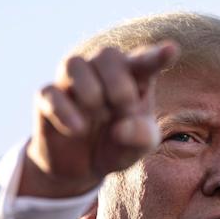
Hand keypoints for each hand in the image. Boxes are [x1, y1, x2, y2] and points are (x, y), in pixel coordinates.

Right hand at [19, 41, 178, 197]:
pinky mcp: (47, 98)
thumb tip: (122, 128)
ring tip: (99, 116)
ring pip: (75, 63)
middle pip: (107, 54)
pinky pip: (51, 93)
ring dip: (91, 92)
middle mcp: (101, 72)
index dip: (156, 56)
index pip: (144, 61)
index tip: (172, 50)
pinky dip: (66, 112)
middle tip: (123, 110)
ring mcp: (72, 82)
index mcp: (132, 77)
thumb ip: (141, 138)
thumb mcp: (138, 148)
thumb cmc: (118, 145)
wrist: (82, 167)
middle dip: (118, 84)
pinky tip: (78, 130)